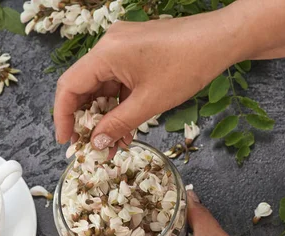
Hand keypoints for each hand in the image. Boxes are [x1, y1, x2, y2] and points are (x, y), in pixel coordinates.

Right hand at [53, 11, 245, 150]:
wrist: (221, 40)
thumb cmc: (188, 65)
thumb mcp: (150, 102)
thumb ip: (117, 124)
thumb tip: (96, 142)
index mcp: (106, 53)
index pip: (69, 86)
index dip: (63, 116)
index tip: (66, 141)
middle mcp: (108, 45)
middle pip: (83, 86)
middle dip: (86, 119)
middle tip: (90, 146)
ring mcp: (121, 46)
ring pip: (102, 86)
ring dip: (105, 115)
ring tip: (113, 143)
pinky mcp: (134, 50)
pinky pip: (117, 80)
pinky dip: (119, 103)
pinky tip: (125, 126)